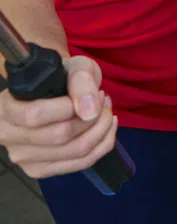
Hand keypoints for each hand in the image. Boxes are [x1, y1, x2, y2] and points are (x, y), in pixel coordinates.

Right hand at [0, 55, 117, 179]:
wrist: (54, 90)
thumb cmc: (61, 76)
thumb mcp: (74, 66)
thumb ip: (80, 82)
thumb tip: (89, 111)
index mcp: (7, 109)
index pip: (37, 115)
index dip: (71, 106)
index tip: (95, 93)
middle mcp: (9, 137)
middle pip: (59, 137)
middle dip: (94, 117)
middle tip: (104, 99)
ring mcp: (24, 158)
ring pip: (74, 152)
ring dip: (102, 130)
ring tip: (106, 110)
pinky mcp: (41, 170)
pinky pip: (80, 164)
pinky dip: (102, 145)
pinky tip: (108, 127)